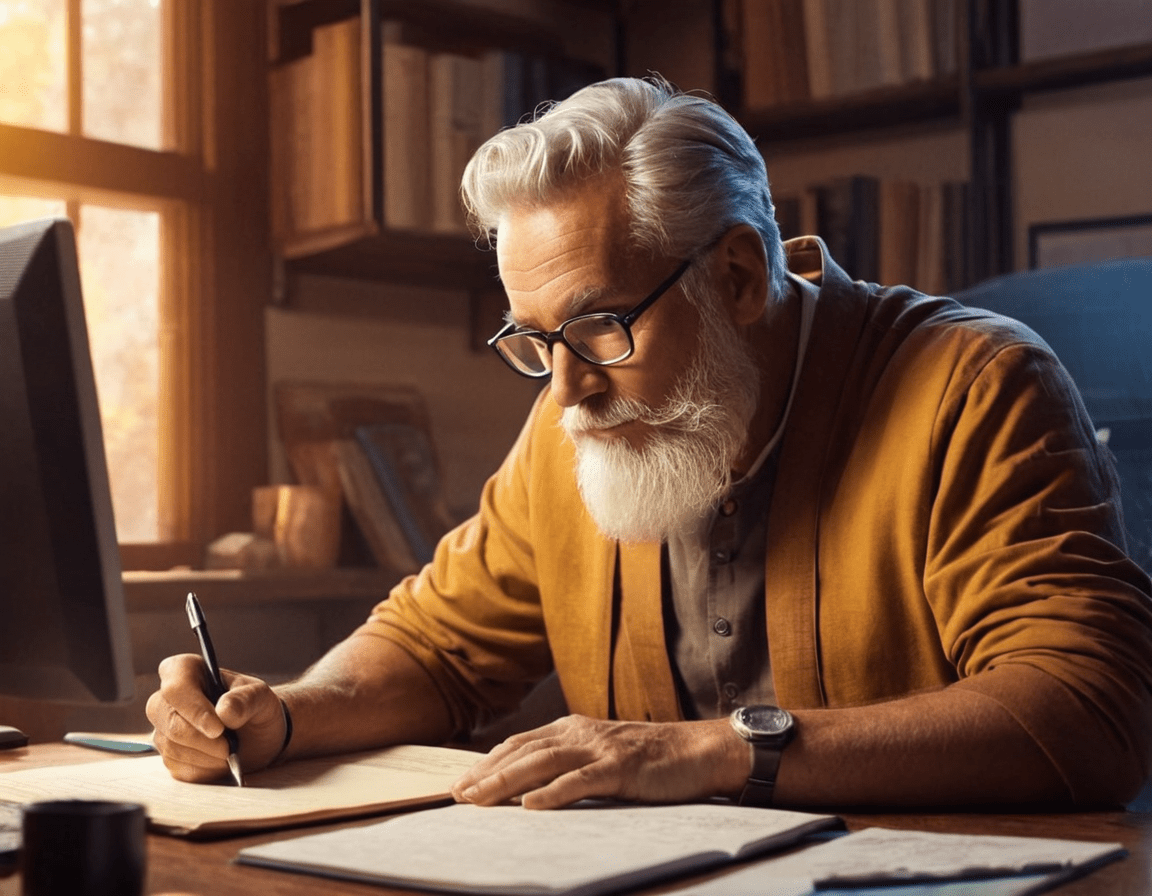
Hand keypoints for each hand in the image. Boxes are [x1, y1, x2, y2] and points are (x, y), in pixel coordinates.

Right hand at [146, 653, 285, 782]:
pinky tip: (221, 761)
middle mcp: (168, 699)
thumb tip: (224, 711)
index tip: (217, 728)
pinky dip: (205, 770)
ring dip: (207, 756)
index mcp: (187, 672)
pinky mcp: (169, 755)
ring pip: (172, 748)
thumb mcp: (260, 697)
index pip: (175, 686)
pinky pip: (179, 768)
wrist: (257, 736)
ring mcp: (164, 729)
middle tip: (229, 747)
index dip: (193, 708)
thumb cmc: (255, 708)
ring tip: (231, 751)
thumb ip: (245, 700)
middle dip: (202, 740)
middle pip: (168, 721)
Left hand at [450, 714, 749, 809]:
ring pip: (543, 763)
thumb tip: (529, 786)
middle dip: (486, 773)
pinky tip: (531, 806)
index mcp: (574, 728)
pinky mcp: (621, 767)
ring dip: (506, 782)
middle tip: (456, 794)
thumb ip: (570, 762)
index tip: (460, 782)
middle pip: (522, 751)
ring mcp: (601, 747)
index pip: (520, 744)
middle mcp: (581, 732)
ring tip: (479, 799)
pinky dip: (553, 792)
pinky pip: (581, 780)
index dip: (487, 762)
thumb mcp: (602, 753)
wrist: (699, 750)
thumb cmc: (652, 758)